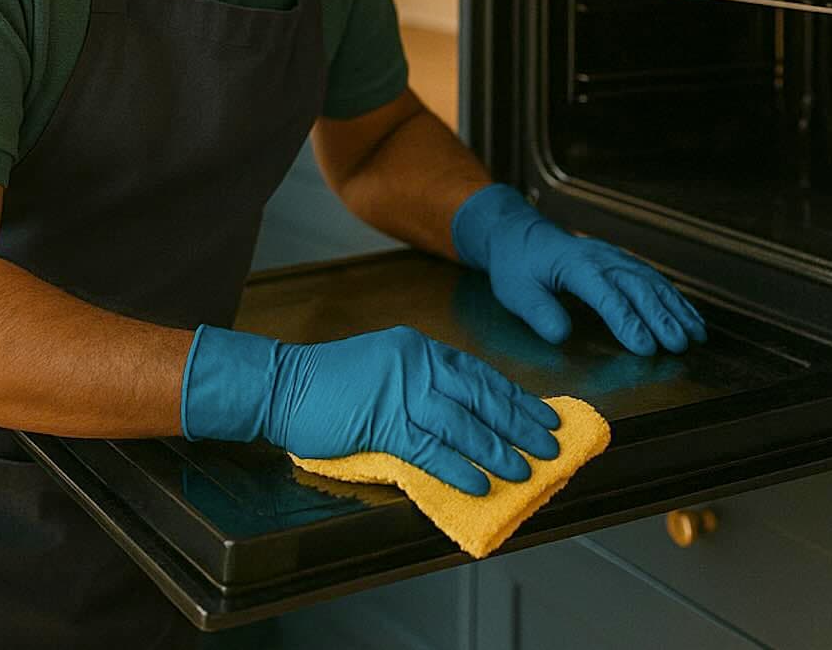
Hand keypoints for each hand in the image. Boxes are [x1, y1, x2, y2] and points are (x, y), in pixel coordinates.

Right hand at [182, 325, 560, 494]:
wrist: (282, 384)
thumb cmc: (332, 381)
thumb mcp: (386, 367)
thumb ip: (424, 384)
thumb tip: (470, 415)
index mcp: (420, 349)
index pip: (480, 375)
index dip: (515, 398)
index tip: (543, 417)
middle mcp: (416, 364)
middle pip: (480, 397)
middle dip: (520, 424)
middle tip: (549, 446)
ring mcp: (399, 392)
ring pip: (461, 424)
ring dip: (497, 450)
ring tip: (523, 470)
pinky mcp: (381, 422)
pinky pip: (429, 449)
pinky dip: (457, 467)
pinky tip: (479, 483)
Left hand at [452, 185, 706, 355]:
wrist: (519, 235)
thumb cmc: (517, 265)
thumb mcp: (515, 291)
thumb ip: (538, 312)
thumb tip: (561, 335)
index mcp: (575, 265)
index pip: (606, 295)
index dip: (627, 321)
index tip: (644, 346)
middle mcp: (602, 258)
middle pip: (637, 288)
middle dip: (661, 318)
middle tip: (680, 345)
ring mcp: (615, 258)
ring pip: (652, 283)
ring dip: (676, 309)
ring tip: (696, 335)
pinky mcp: (622, 262)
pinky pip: (653, 279)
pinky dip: (674, 299)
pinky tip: (690, 317)